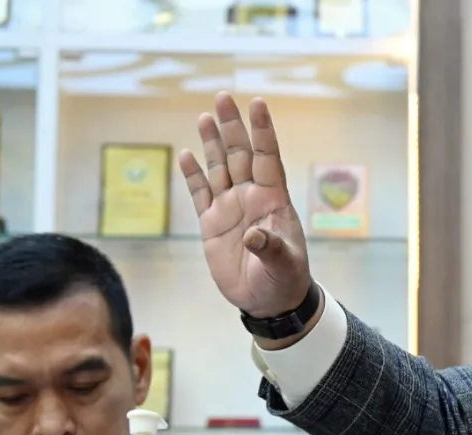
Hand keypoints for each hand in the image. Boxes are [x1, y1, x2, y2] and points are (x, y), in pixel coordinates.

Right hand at [179, 92, 310, 318]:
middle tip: (223, 96)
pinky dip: (193, 175)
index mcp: (273, 200)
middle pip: (240, 154)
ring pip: (219, 168)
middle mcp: (251, 197)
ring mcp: (230, 208)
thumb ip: (270, 249)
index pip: (268, 158)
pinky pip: (200, 193)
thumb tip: (254, 237)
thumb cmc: (284, 279)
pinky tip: (187, 155)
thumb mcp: (284, 264)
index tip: (258, 103)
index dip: (263, 131)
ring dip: (212, 143)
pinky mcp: (211, 224)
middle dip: (232, 127)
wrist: (268, 301)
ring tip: (205, 116)